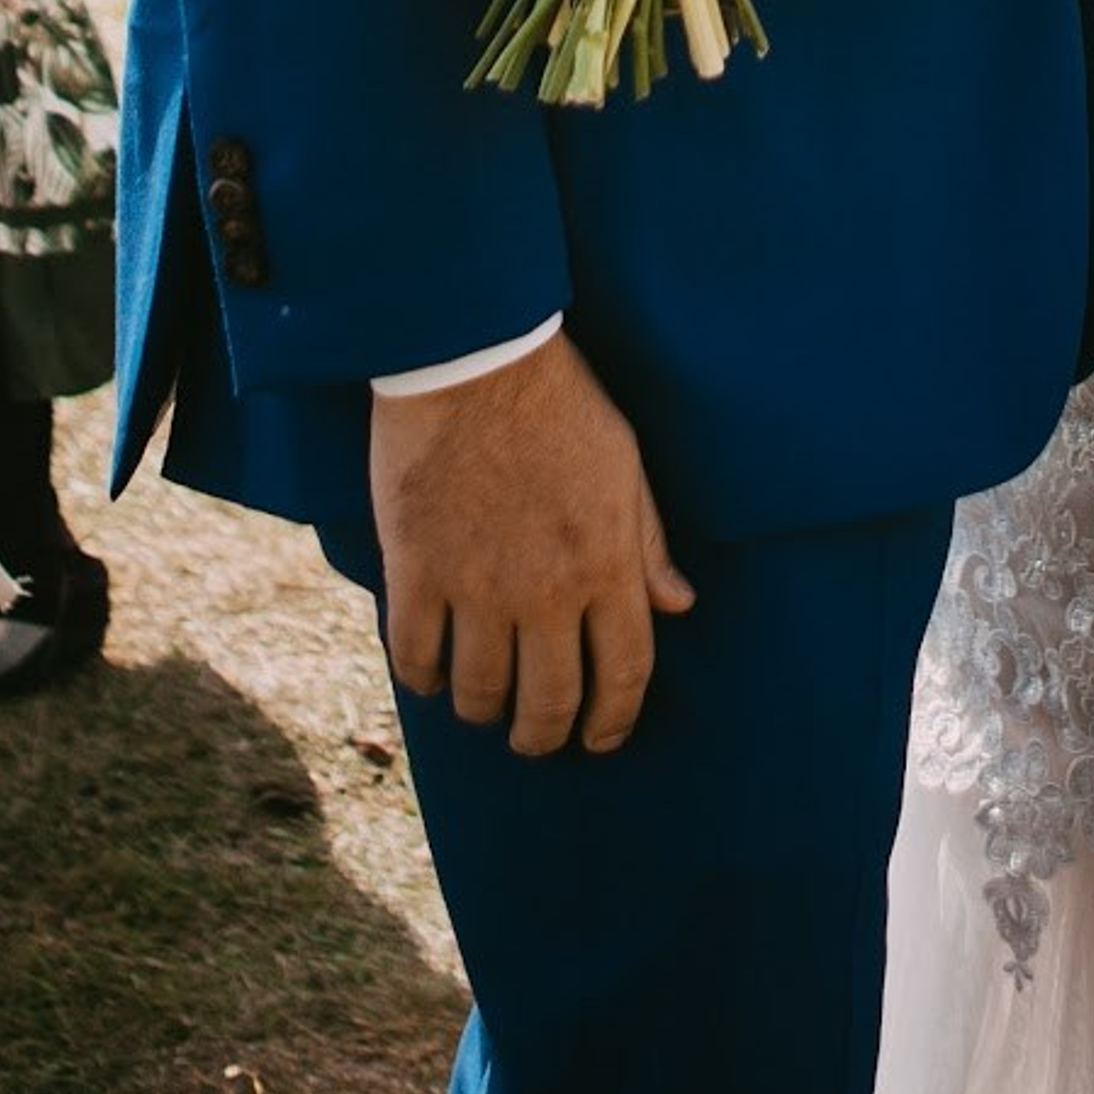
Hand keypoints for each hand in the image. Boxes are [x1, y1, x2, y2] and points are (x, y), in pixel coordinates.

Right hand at [371, 328, 693, 755]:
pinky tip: (433, 674)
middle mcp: (545, 589)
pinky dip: (425, 679)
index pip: (624, 671)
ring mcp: (477, 585)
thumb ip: (647, 541)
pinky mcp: (416, 571)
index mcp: (606, 561)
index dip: (615, 719)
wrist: (472, 353)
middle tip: (537, 738)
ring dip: (484, 712)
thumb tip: (678, 605)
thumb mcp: (624, 462)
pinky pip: (415, 657)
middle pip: (549, 702)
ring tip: (485, 706)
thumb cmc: (558, 400)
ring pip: (480, 693)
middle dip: (545, 735)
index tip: (603, 739)